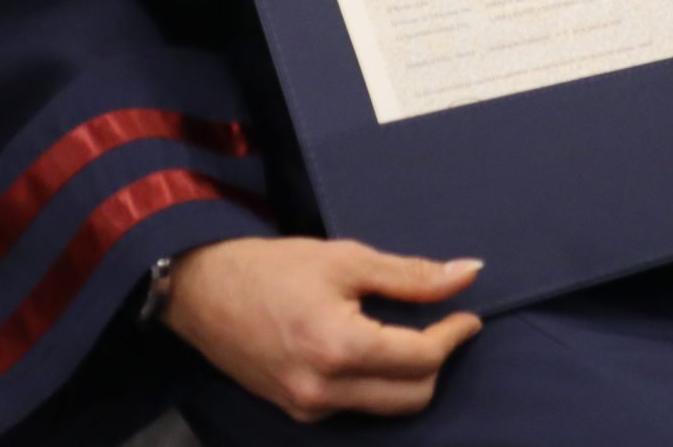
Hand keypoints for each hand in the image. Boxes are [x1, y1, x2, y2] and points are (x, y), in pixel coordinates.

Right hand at [161, 237, 482, 424]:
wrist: (203, 291)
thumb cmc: (274, 268)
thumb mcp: (347, 260)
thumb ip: (411, 275)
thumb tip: (469, 273)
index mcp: (339, 348)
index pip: (421, 359)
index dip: (453, 335)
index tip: (468, 314)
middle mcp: (323, 391)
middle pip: (412, 396)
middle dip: (437, 362)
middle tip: (443, 326)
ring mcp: (307, 408)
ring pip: (386, 407)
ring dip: (409, 377)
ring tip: (409, 335)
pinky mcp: (296, 411)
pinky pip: (355, 407)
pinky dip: (376, 384)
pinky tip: (373, 351)